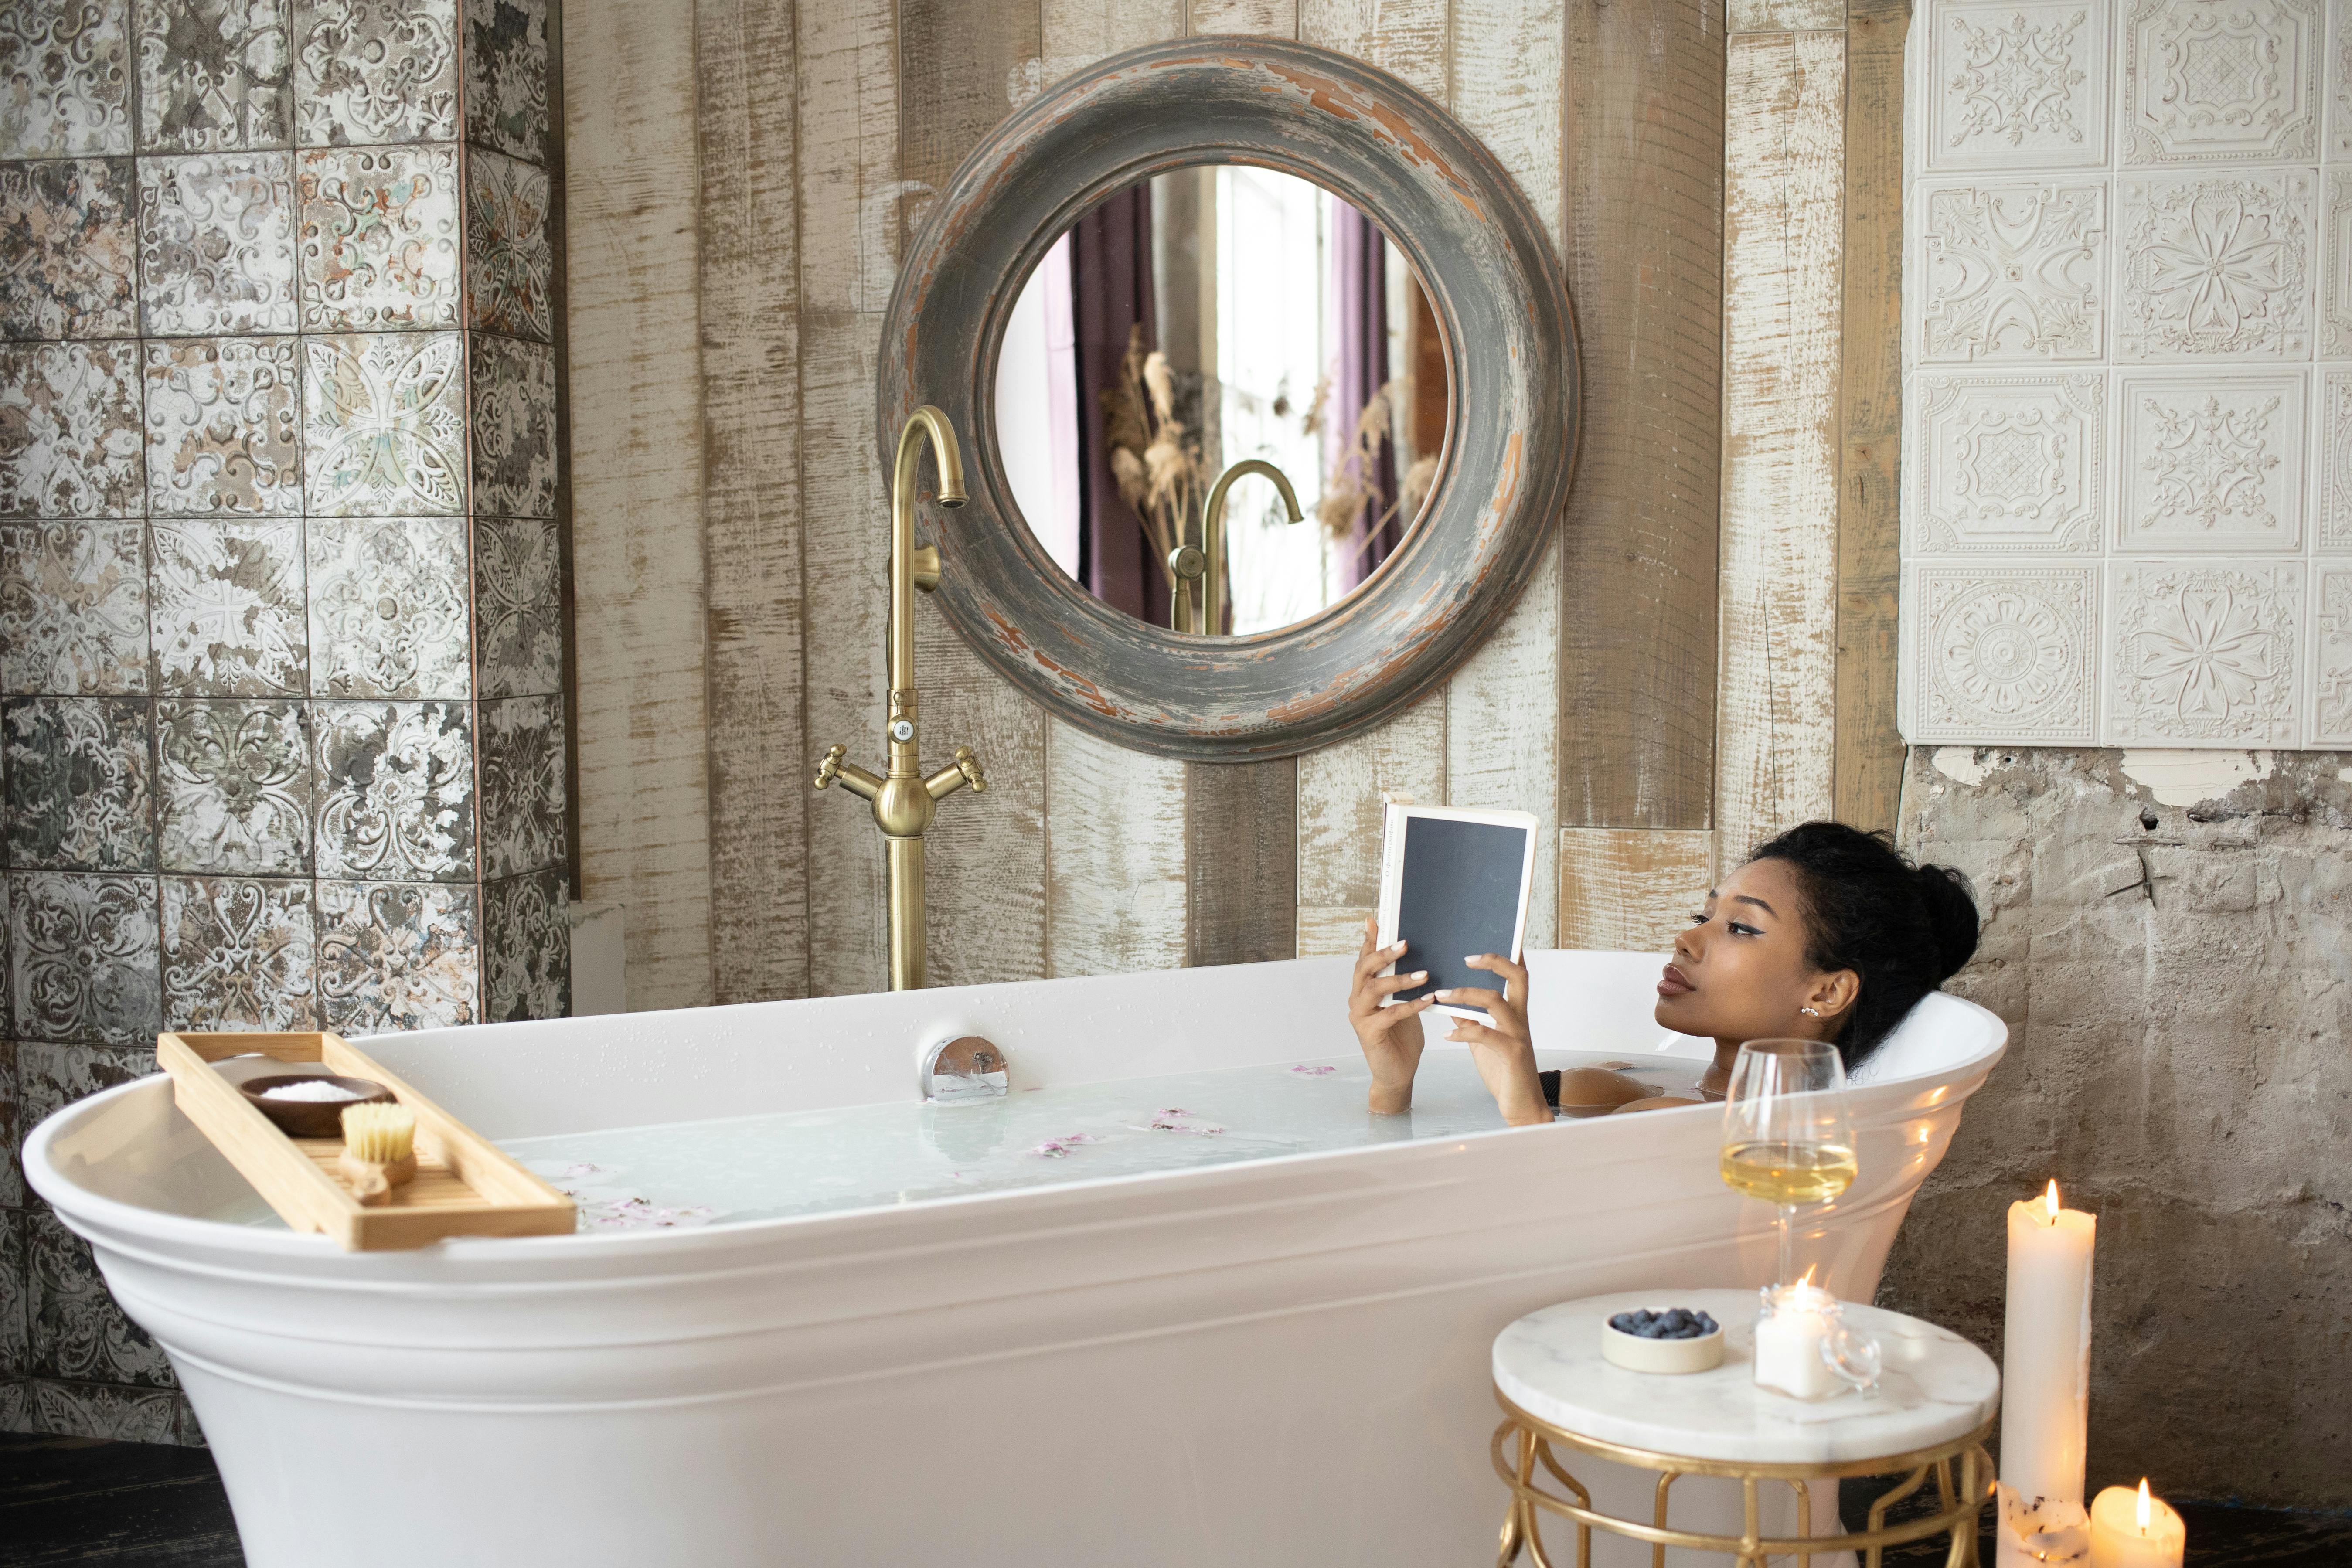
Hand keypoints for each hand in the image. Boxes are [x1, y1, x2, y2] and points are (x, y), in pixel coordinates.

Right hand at [1349, 917, 1430, 1113]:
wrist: (1396, 1073)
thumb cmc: (1402, 1036)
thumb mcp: (1403, 1003)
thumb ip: (1402, 981)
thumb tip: (1416, 955)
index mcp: (1363, 989)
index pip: (1364, 958)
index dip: (1369, 939)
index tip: (1375, 920)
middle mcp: (1356, 999)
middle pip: (1363, 968)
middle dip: (1383, 953)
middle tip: (1404, 944)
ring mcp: (1360, 1016)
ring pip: (1373, 989)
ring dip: (1398, 979)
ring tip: (1423, 974)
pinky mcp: (1369, 1033)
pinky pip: (1389, 1014)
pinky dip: (1410, 1005)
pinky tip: (1429, 1000)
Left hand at [1439, 953, 1549, 1126]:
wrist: (1522, 1106)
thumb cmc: (1503, 1071)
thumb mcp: (1483, 1042)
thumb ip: (1471, 1020)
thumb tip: (1450, 1001)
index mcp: (1516, 1013)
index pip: (1517, 976)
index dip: (1507, 955)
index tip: (1485, 940)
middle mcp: (1520, 1019)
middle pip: (1518, 977)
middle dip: (1493, 962)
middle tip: (1466, 958)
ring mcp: (1518, 1035)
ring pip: (1496, 1002)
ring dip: (1465, 995)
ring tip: (1441, 995)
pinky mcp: (1512, 1054)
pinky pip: (1486, 1035)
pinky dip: (1464, 1032)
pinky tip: (1448, 1035)